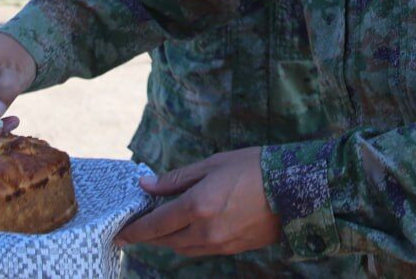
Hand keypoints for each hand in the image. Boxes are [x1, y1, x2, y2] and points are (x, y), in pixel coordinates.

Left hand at [114, 147, 280, 256]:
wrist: (296, 187)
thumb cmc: (254, 167)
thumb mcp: (213, 164)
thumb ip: (177, 178)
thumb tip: (147, 183)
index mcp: (197, 206)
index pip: (155, 225)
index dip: (134, 230)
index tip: (120, 231)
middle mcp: (205, 231)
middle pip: (165, 241)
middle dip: (150, 234)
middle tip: (138, 224)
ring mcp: (220, 244)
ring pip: (183, 249)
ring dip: (169, 239)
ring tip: (163, 224)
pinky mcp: (233, 249)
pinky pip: (202, 250)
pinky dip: (189, 241)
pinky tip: (190, 228)